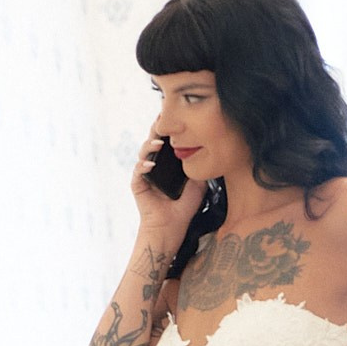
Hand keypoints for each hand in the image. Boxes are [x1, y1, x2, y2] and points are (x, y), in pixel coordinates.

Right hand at [130, 125, 205, 239]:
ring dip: (150, 145)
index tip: (176, 117)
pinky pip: (138, 171)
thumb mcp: (197, 184)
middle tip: (163, 120)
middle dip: (157, 130)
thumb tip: (209, 151)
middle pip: (153, 141)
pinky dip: (143, 166)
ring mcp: (144, 173)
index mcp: (167, 163)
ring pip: (144, 152)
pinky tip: (151, 164)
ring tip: (160, 143)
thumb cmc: (184, 208)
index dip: (169, 129)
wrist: (171, 228)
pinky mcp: (137, 184)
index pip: (166, 141)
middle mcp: (154, 165)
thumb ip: (199, 168)